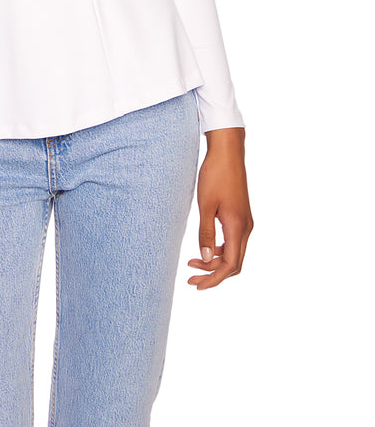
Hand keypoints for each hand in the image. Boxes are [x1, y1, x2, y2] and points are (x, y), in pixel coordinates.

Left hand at [187, 128, 253, 289]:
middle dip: (213, 274)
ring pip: (234, 253)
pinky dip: (220, 249)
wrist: (228, 152)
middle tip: (192, 278)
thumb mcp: (205, 205)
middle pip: (234, 264)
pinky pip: (233, 241)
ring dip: (215, 261)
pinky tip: (205, 246)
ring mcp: (246, 222)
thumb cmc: (215, 175)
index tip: (197, 285)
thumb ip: (206, 233)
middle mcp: (246, 228)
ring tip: (193, 261)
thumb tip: (205, 257)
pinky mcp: (241, 216)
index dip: (214, 279)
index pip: (229, 265)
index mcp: (237, 227)